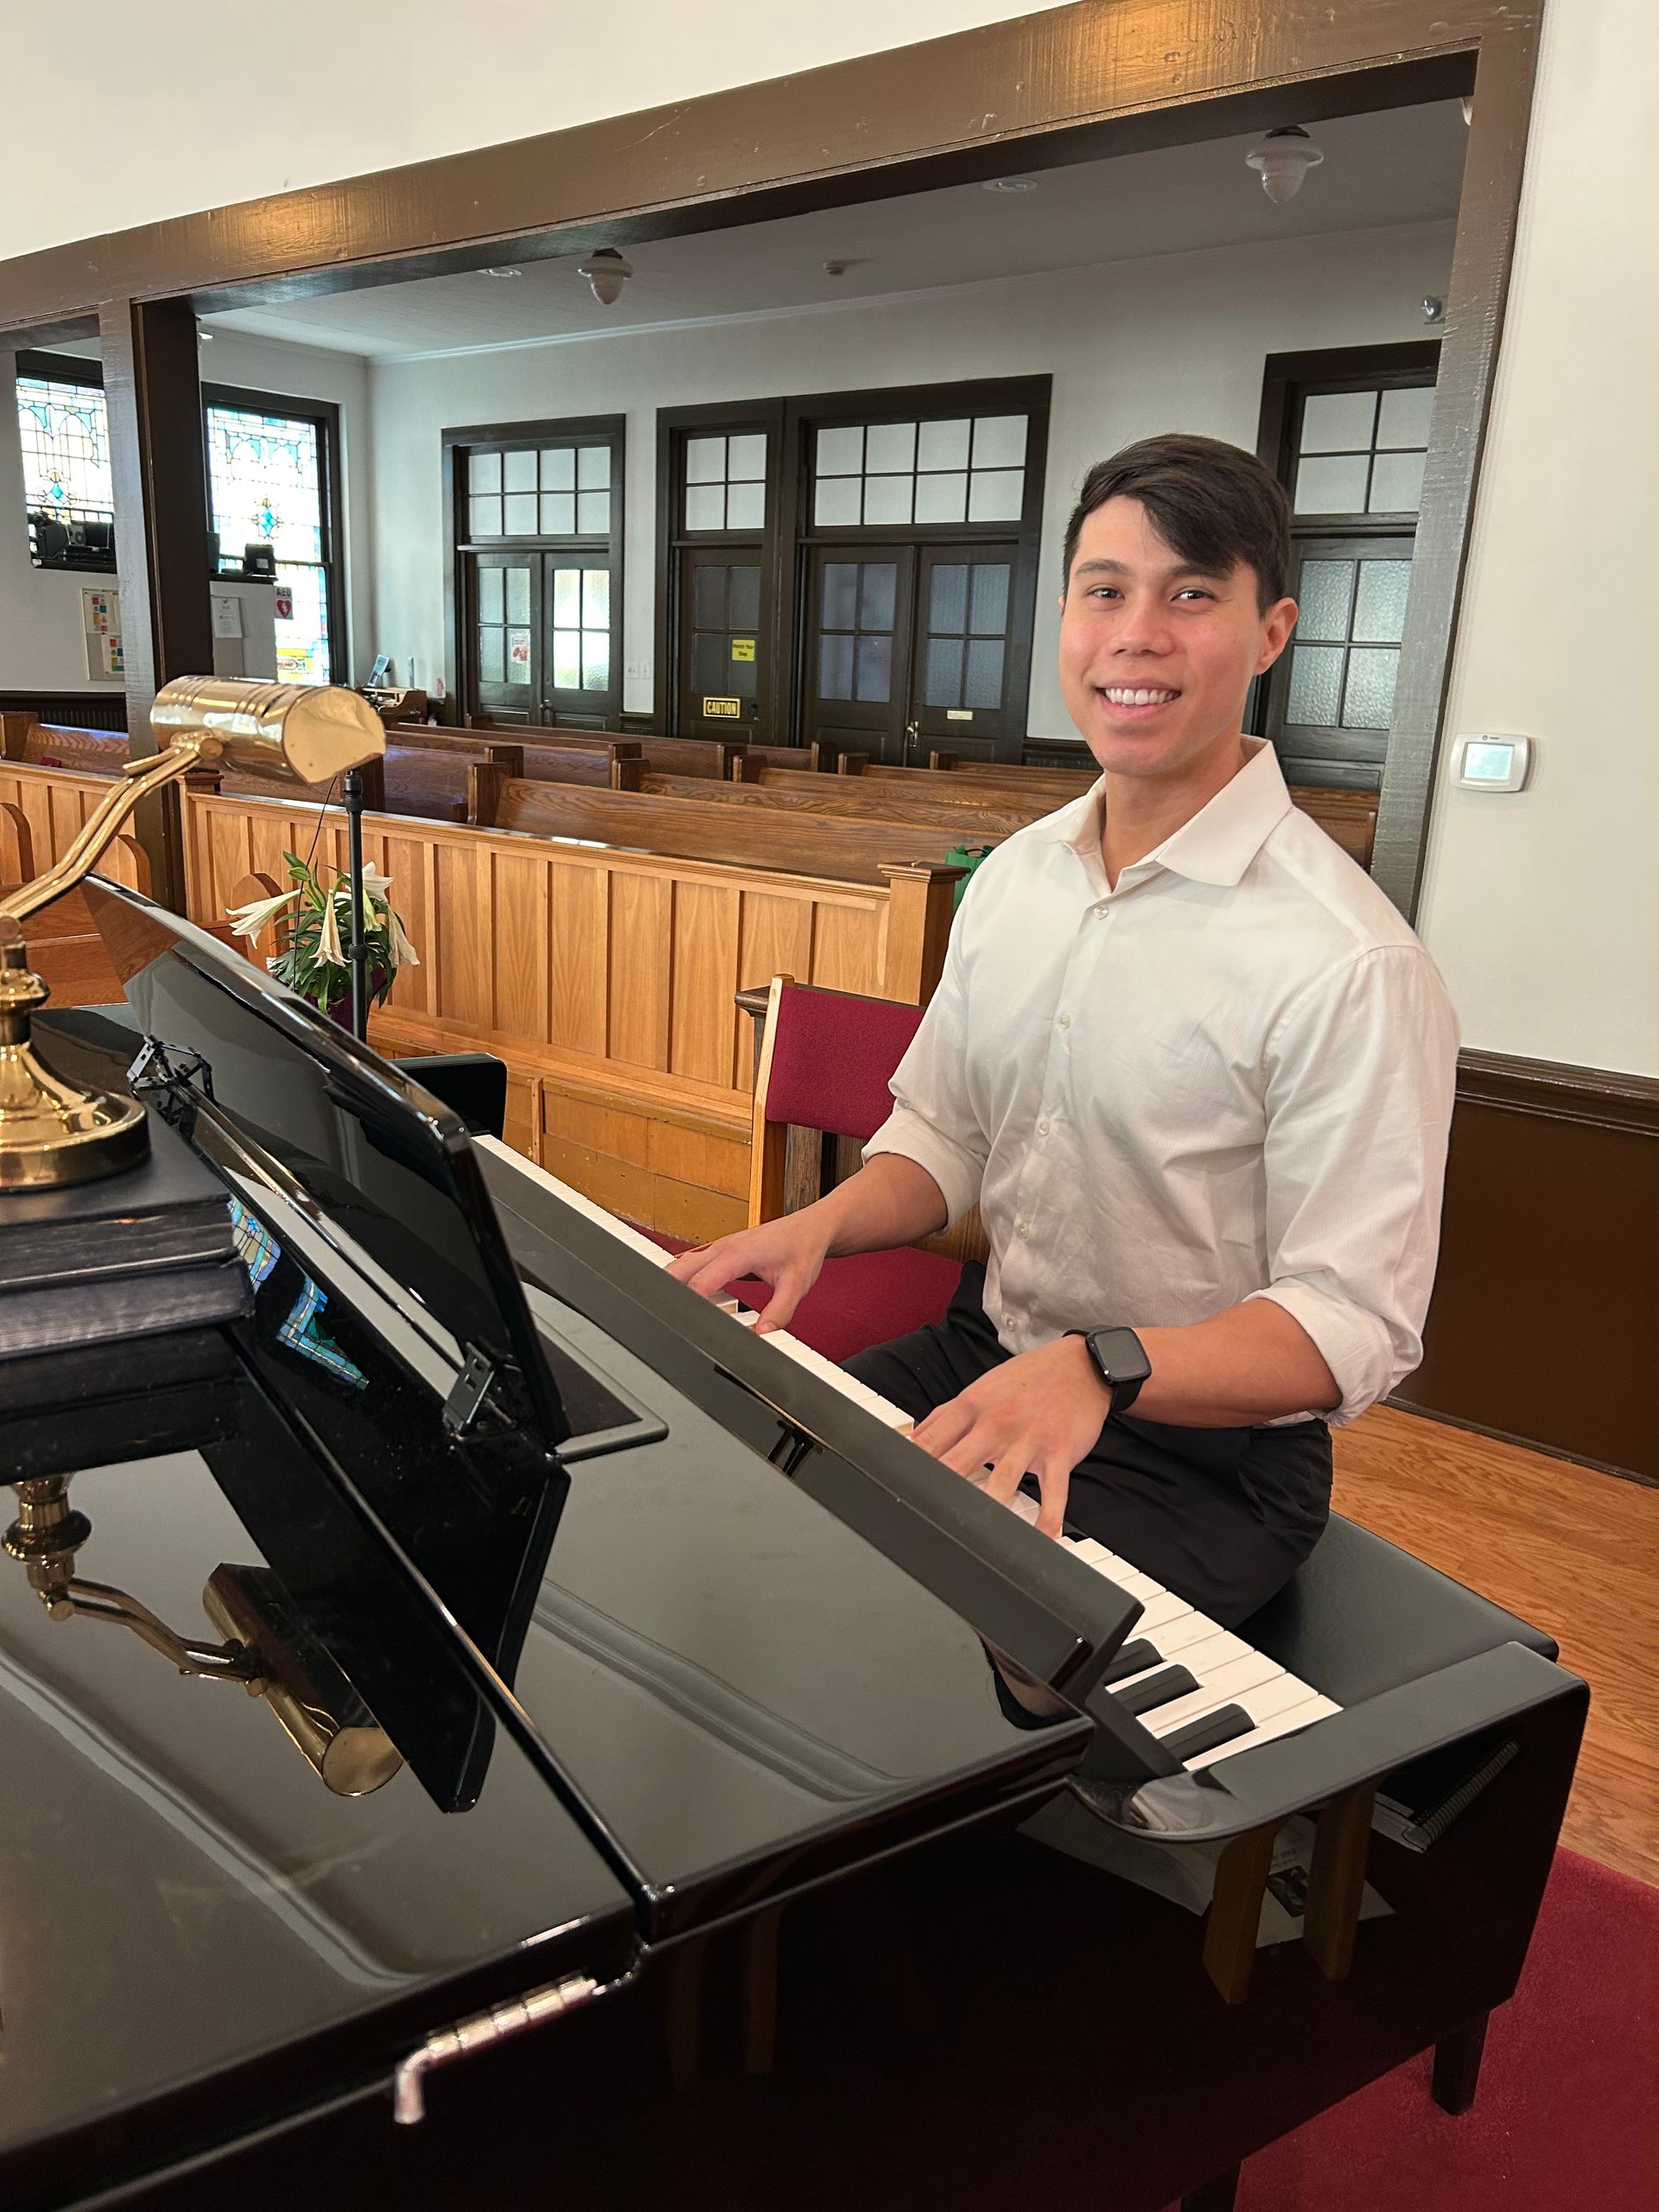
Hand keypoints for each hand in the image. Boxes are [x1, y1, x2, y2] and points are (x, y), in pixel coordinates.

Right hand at [663, 1212, 830, 1333]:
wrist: (810, 1227)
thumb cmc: (803, 1249)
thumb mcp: (798, 1284)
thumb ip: (781, 1311)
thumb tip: (763, 1334)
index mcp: (739, 1252)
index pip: (702, 1280)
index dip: (688, 1301)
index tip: (678, 1320)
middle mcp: (723, 1247)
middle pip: (680, 1269)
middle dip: (667, 1291)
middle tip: (663, 1318)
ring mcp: (719, 1247)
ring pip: (682, 1265)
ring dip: (671, 1284)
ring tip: (668, 1311)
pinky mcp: (720, 1251)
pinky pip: (692, 1263)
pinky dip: (682, 1279)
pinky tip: (682, 1297)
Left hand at [911, 1336, 1111, 1537]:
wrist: (1081, 1366)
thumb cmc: (1027, 1379)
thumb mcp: (981, 1387)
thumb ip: (946, 1415)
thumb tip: (913, 1438)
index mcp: (972, 1406)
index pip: (931, 1440)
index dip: (910, 1466)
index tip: (898, 1489)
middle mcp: (996, 1423)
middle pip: (958, 1462)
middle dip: (939, 1490)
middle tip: (925, 1517)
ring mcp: (1028, 1440)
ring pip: (1004, 1479)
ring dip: (990, 1507)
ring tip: (977, 1535)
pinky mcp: (1059, 1454)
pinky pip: (1054, 1492)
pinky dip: (1048, 1518)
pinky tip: (1041, 1538)